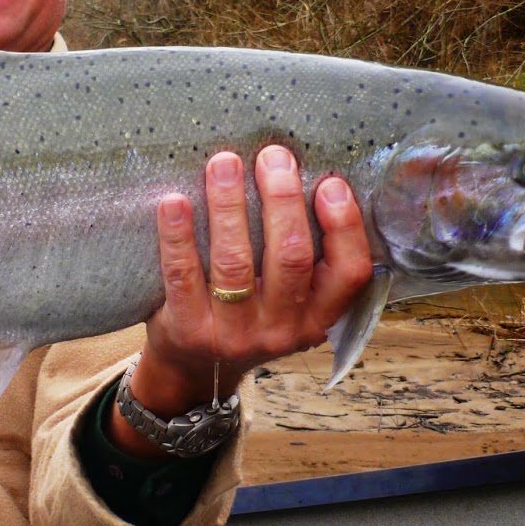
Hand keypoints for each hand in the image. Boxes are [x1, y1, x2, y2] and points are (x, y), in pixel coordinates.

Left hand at [110, 146, 372, 458]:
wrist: (191, 369)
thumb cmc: (248, 315)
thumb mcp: (290, 303)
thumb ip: (304, 259)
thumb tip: (304, 176)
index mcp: (317, 318)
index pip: (350, 273)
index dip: (344, 226)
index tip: (329, 182)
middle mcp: (280, 329)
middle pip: (290, 258)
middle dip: (282, 200)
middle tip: (273, 156)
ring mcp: (232, 333)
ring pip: (235, 263)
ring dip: (229, 206)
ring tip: (224, 163)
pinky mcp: (187, 328)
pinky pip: (182, 275)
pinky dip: (178, 235)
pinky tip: (175, 200)